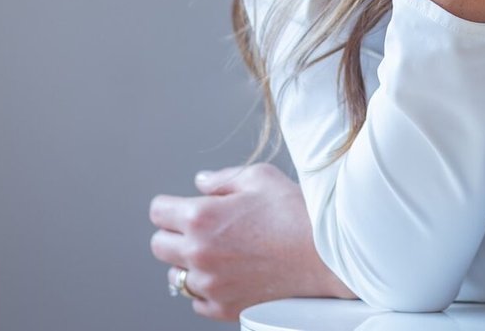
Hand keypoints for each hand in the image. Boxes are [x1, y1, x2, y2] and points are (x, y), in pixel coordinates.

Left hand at [148, 163, 353, 320]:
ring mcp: (210, 284)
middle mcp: (199, 253)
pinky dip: (206, 289)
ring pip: (175, 276)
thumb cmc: (297, 214)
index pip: (157, 212)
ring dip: (189, 263)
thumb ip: (223, 178)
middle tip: (199, 229)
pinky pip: (196, 301)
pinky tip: (227, 274)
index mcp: (202, 217)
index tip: (179, 207)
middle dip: (174, 233)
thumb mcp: (260, 177)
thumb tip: (201, 183)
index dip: (170, 206)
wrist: (326, 254)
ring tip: (218, 253)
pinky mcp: (224, 307)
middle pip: (159, 245)